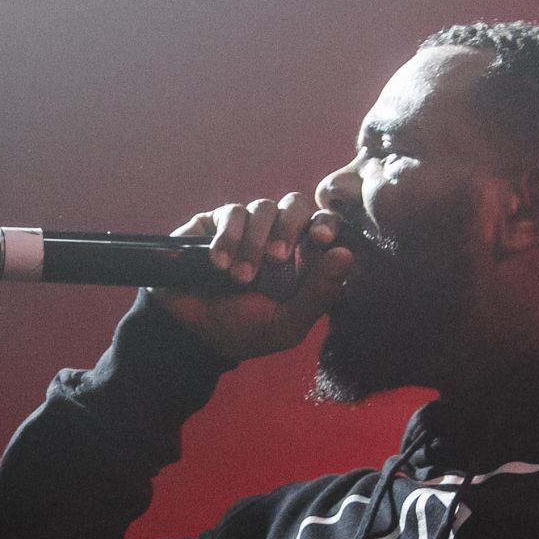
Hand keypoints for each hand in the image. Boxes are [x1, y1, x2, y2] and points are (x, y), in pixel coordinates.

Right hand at [148, 194, 354, 363]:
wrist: (192, 333)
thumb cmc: (244, 331)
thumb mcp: (286, 324)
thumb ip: (319, 294)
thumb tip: (346, 255)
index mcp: (304, 257)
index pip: (325, 226)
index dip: (327, 224)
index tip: (321, 239)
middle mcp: (278, 234)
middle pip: (296, 205)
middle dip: (289, 228)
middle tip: (276, 258)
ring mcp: (247, 225)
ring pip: (263, 207)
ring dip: (254, 242)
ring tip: (240, 278)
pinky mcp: (216, 222)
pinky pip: (231, 212)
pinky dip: (228, 238)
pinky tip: (219, 264)